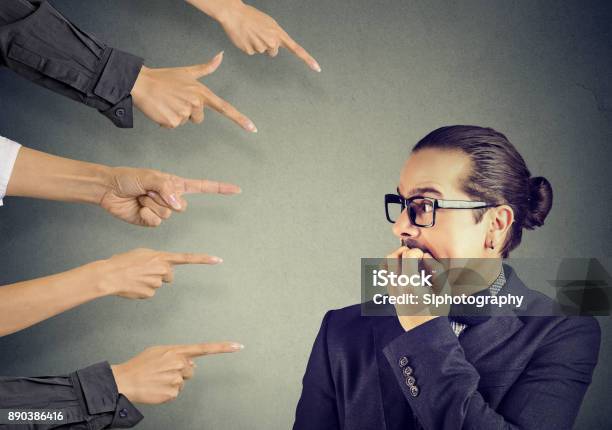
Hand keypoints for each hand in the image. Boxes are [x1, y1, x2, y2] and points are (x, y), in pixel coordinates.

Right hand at [93, 248, 221, 298]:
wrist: (109, 274)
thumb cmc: (123, 261)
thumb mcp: (143, 253)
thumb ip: (158, 259)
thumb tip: (165, 271)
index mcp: (161, 257)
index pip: (187, 258)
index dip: (203, 259)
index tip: (218, 260)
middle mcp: (163, 269)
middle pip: (169, 275)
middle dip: (160, 274)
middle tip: (144, 271)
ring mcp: (157, 283)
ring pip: (158, 284)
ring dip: (149, 281)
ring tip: (134, 277)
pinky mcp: (150, 294)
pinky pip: (150, 293)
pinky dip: (142, 290)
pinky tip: (133, 286)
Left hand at [99, 166, 239, 226]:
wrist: (108, 190)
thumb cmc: (128, 178)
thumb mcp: (149, 177)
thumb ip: (166, 189)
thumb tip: (178, 205)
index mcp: (175, 184)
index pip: (203, 187)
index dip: (220, 189)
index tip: (237, 189)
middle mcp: (171, 198)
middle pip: (182, 207)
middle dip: (164, 199)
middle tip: (148, 191)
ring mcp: (162, 210)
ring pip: (168, 215)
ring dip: (152, 206)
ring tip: (141, 197)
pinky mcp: (151, 221)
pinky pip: (157, 223)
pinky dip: (147, 216)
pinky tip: (138, 208)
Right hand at [111, 341, 243, 403]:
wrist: (124, 381)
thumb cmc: (140, 365)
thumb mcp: (158, 351)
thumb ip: (177, 353)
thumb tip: (193, 362)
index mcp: (176, 351)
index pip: (204, 348)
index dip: (223, 347)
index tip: (239, 346)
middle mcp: (179, 363)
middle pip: (191, 369)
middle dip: (181, 371)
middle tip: (164, 371)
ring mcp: (176, 379)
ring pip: (184, 382)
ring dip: (174, 382)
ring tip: (158, 379)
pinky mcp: (172, 393)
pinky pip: (176, 393)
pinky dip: (168, 392)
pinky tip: (157, 388)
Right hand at [131, 51, 256, 130]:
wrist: (142, 83)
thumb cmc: (165, 78)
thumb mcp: (187, 72)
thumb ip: (206, 68)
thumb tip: (221, 56)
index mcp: (202, 92)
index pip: (225, 108)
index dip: (240, 119)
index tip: (253, 129)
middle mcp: (196, 103)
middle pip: (199, 119)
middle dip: (188, 112)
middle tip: (175, 100)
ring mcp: (185, 112)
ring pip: (184, 122)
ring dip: (175, 115)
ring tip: (167, 102)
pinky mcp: (173, 121)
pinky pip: (173, 126)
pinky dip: (166, 121)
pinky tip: (161, 109)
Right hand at [188, 0, 319, 70]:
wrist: (234, 14)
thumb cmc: (251, 17)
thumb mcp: (269, 24)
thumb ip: (275, 36)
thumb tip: (274, 50)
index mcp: (279, 34)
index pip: (297, 49)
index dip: (307, 59)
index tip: (317, 68)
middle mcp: (272, 41)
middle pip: (273, 52)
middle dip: (267, 45)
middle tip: (258, 33)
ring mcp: (261, 47)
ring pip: (262, 52)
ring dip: (256, 44)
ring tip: (250, 33)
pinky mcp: (250, 51)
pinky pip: (252, 52)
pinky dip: (248, 46)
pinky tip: (245, 37)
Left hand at [384, 245, 444, 330]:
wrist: (422, 328)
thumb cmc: (435, 309)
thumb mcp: (444, 288)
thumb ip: (436, 267)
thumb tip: (425, 255)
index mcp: (411, 283)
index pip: (408, 255)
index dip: (417, 251)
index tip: (424, 257)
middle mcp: (397, 284)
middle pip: (392, 256)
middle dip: (405, 251)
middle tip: (416, 256)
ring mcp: (391, 287)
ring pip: (385, 262)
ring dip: (396, 257)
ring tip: (408, 260)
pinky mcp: (389, 289)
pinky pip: (384, 271)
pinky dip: (391, 265)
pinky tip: (404, 268)